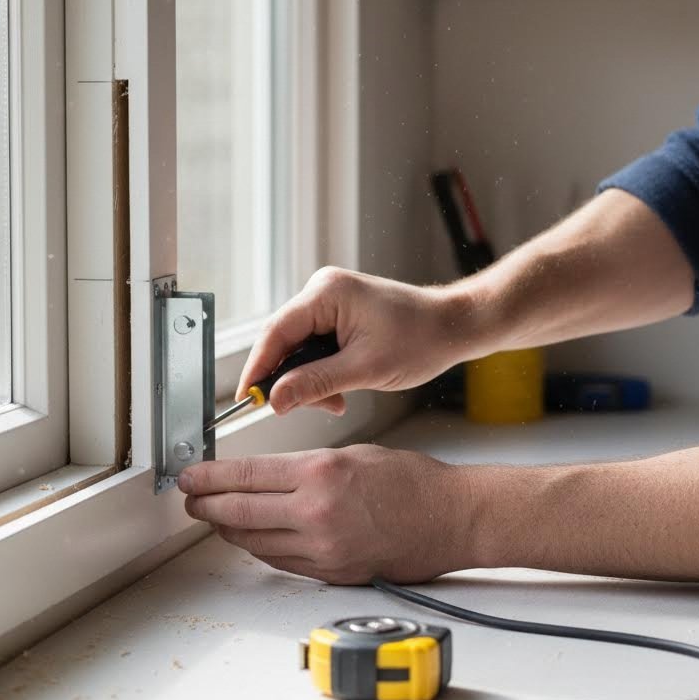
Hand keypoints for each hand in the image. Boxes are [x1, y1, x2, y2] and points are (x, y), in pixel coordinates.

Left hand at [178, 445, 474, 584]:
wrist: (452, 518)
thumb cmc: (410, 480)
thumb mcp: (349, 455)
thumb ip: (302, 468)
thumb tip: (261, 475)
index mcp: (320, 474)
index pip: (246, 476)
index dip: (209, 478)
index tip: (189, 477)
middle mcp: (316, 513)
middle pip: (241, 511)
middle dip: (207, 505)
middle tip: (190, 500)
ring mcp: (324, 549)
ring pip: (255, 541)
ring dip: (229, 529)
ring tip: (214, 517)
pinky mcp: (333, 572)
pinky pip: (281, 561)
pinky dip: (259, 547)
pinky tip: (249, 537)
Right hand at [237, 267, 476, 416]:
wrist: (452, 327)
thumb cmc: (419, 340)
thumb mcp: (364, 370)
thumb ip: (315, 384)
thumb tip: (274, 400)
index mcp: (325, 293)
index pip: (275, 332)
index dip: (257, 368)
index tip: (246, 399)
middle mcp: (321, 290)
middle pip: (284, 341)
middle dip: (291, 379)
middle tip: (298, 409)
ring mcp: (328, 300)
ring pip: (298, 348)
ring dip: (310, 380)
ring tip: (336, 402)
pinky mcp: (337, 313)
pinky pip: (314, 346)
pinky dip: (322, 372)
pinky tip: (340, 390)